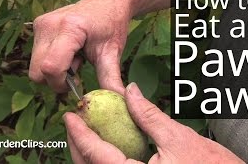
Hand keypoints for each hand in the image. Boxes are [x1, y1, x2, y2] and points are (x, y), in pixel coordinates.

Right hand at [29, 0, 132, 93]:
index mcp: (69, 29)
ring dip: (54, 70)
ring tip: (74, 58)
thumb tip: (121, 101)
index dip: (61, 84)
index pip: (50, 68)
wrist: (107, 2)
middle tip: (78, 69)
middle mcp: (49, 25)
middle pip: (37, 72)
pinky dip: (51, 61)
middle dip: (56, 79)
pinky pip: (37, 56)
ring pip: (35, 66)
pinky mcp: (38, 25)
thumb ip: (110, 79)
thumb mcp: (112, 53)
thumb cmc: (111, 25)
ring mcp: (41, 24)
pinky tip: (68, 52)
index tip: (78, 82)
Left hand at [63, 83, 243, 163]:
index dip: (79, 133)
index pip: (96, 155)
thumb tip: (131, 92)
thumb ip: (148, 115)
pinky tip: (103, 145)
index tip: (70, 116)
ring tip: (85, 131)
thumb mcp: (177, 138)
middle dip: (78, 144)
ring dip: (87, 152)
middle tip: (75, 122)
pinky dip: (101, 159)